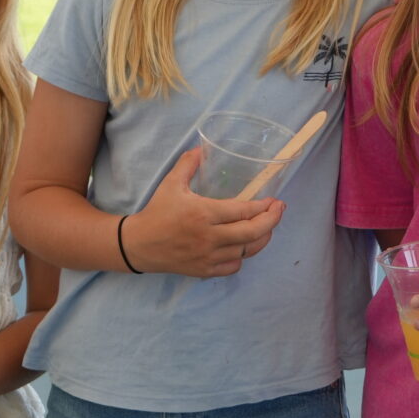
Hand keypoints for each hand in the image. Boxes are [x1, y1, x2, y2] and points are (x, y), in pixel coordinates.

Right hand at [124, 148, 285, 277]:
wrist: (138, 245)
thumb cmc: (157, 212)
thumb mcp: (171, 184)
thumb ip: (188, 164)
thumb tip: (201, 147)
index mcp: (203, 214)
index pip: (242, 211)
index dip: (263, 206)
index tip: (273, 200)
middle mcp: (209, 237)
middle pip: (252, 232)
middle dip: (272, 220)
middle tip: (280, 210)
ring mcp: (208, 256)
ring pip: (246, 251)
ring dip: (262, 238)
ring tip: (267, 227)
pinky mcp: (204, 270)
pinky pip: (233, 266)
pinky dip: (243, 256)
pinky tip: (244, 245)